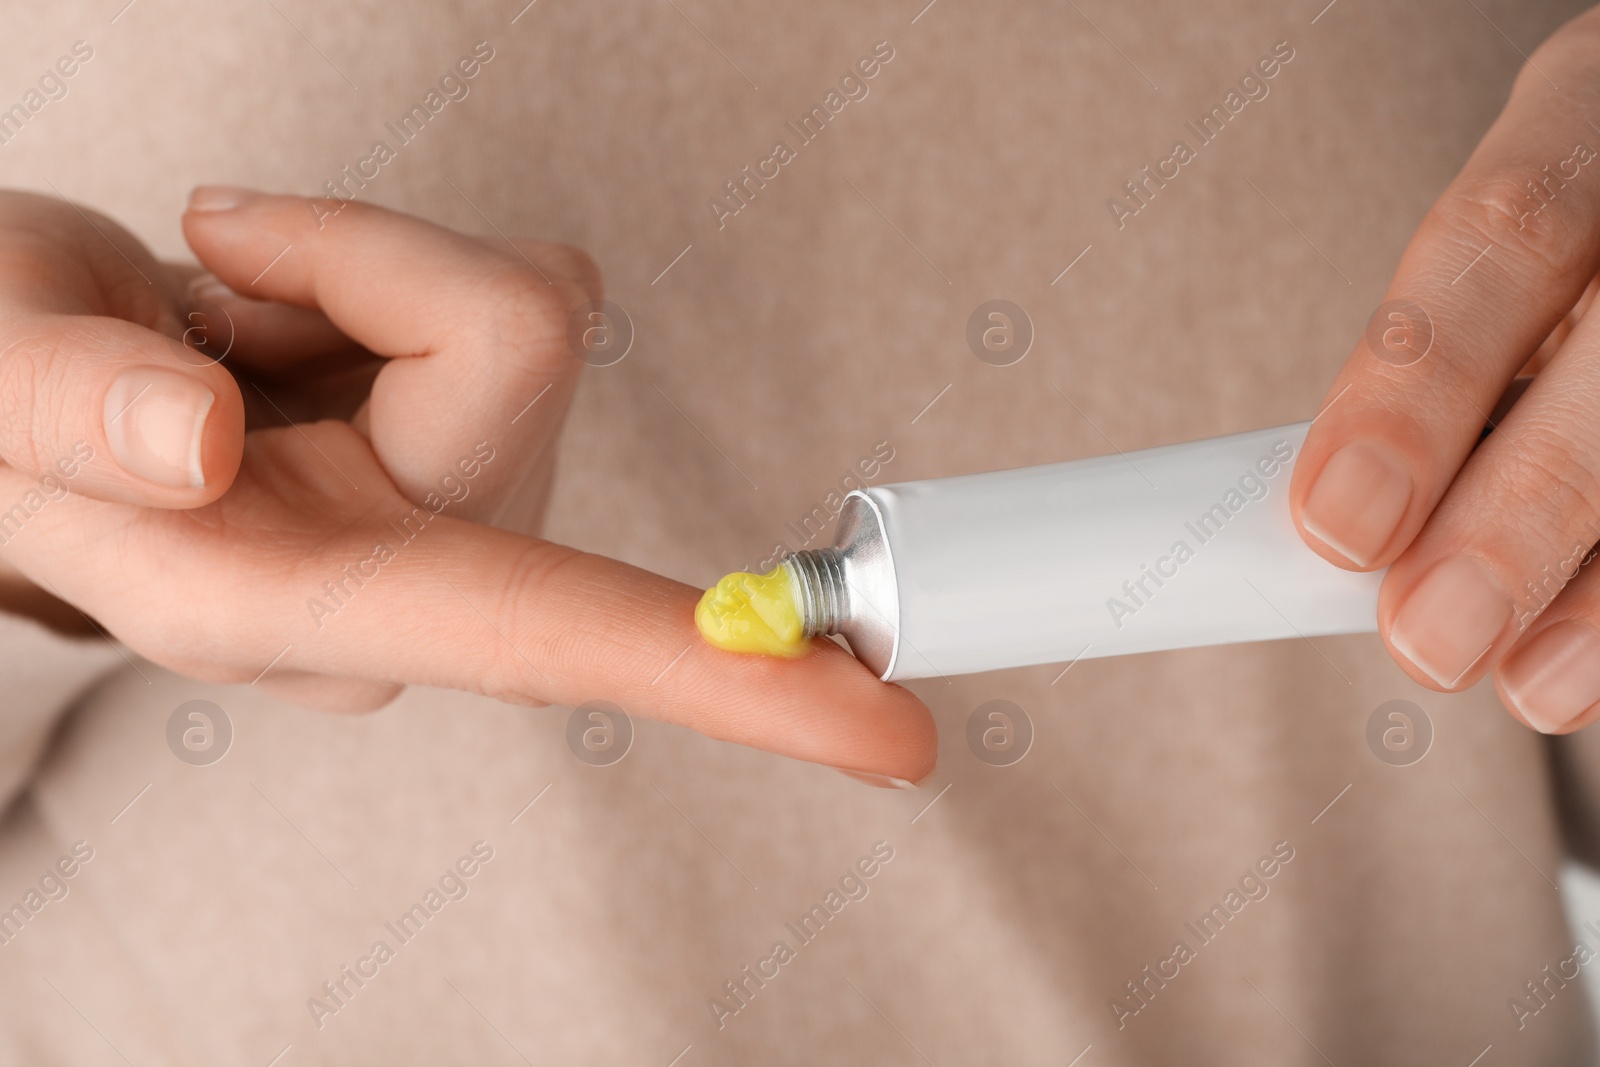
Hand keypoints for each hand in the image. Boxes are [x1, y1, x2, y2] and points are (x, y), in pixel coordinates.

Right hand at [0, 188, 935, 781]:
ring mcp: (468, 506)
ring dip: (362, 265)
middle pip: (516, 355)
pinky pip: (526, 293)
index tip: (889, 732)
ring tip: (240, 318)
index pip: (543, 640)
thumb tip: (204, 440)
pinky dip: (396, 264)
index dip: (723, 684)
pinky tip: (304, 317)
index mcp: (299, 602)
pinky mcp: (493, 430)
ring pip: (524, 312)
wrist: (14, 370)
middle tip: (212, 280)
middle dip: (357, 264)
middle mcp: (414, 578)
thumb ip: (65, 407)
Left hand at [1291, 6, 1599, 734]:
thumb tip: (1341, 527)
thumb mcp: (1519, 243)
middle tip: (1428, 636)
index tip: (1337, 523)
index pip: (1502, 235)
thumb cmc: (1589, 236)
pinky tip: (1598, 657)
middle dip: (1524, 510)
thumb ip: (1444, 350)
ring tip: (1530, 683)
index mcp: (1591, 110)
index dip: (1416, 388)